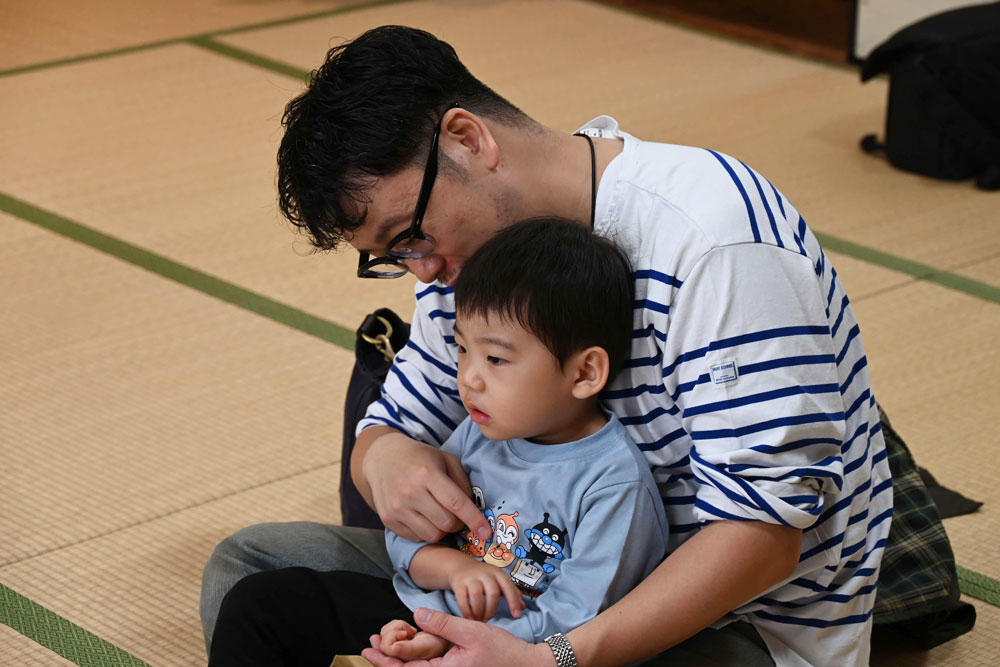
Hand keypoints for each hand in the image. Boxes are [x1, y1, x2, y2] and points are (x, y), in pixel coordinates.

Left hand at [361, 608, 554, 666]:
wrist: (527, 665)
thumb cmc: (502, 650)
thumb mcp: (471, 631)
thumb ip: (442, 624)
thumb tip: (417, 616)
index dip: (384, 658)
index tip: (368, 648)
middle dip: (386, 661)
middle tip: (368, 648)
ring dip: (399, 661)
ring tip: (385, 647)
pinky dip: (415, 661)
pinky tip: (412, 650)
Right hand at [363, 430, 491, 542]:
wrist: (382, 457)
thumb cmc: (420, 458)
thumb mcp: (446, 459)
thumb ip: (463, 482)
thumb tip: (475, 509)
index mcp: (427, 473)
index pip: (456, 503)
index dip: (474, 520)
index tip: (487, 532)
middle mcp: (410, 492)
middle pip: (446, 523)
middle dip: (458, 523)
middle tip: (457, 514)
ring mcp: (397, 507)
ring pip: (433, 535)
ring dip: (442, 529)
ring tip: (439, 514)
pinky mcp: (388, 519)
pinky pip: (417, 538)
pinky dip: (426, 531)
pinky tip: (423, 516)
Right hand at [448, 560, 524, 620]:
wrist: (460, 566)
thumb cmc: (483, 577)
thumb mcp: (498, 580)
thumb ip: (511, 592)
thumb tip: (523, 607)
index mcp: (497, 573)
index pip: (508, 586)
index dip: (513, 601)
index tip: (517, 615)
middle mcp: (485, 573)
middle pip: (492, 593)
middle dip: (492, 610)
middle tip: (489, 620)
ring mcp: (471, 577)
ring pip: (477, 596)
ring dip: (479, 611)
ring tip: (479, 620)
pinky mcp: (458, 583)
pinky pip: (462, 599)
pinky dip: (466, 611)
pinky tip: (469, 618)